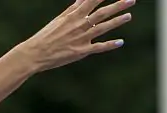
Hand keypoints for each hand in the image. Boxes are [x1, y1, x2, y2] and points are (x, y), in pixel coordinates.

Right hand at [20, 0, 134, 71]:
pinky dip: (110, 45)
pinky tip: (120, 42)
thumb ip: (72, 10)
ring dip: (117, 21)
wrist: (35, 54)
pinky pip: (99, 47)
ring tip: (128, 16)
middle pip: (103, 13)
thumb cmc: (45, 36)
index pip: (92, 1)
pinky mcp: (81, 51)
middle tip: (132, 0)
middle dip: (118, 5)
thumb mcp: (58, 20)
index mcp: (73, 16)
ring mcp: (81, 38)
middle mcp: (80, 25)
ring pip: (104, 28)